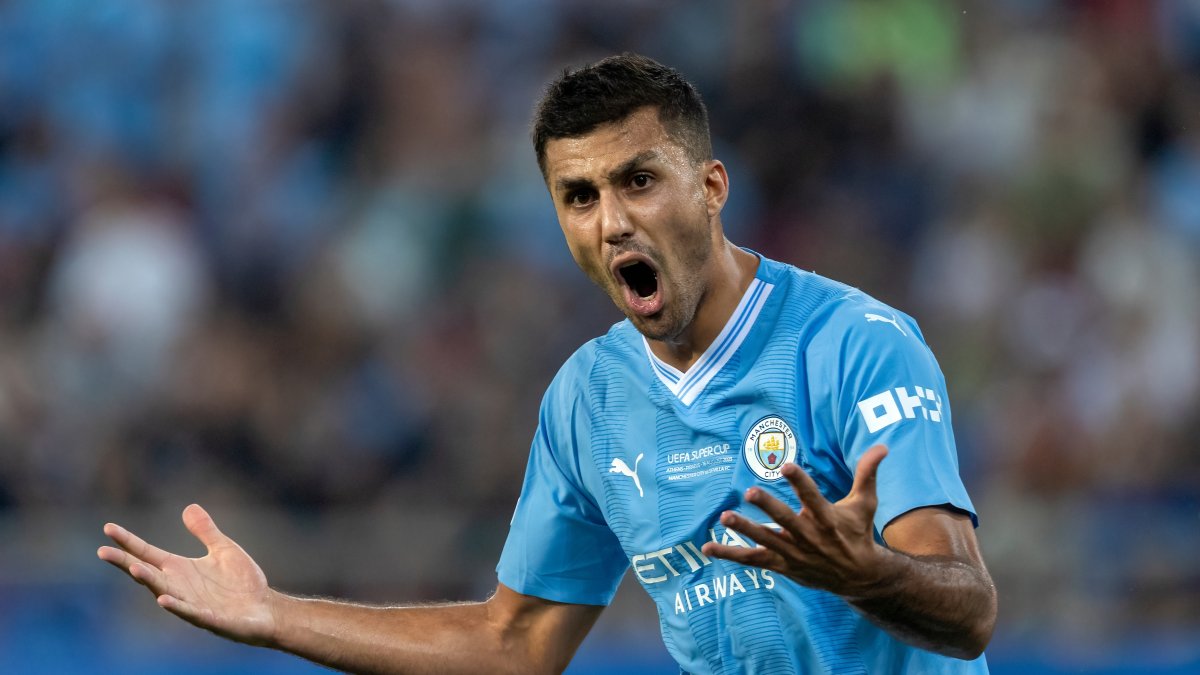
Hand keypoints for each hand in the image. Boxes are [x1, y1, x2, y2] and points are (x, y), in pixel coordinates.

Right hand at [97, 504, 278, 644]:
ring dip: (149, 582)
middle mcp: (180, 587)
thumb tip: (189, 507)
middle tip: (103, 551)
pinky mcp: (210, 619)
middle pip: (147, 573)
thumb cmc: (242, 583)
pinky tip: (164, 600)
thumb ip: (205, 531)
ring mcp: (192, 604)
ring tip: (134, 569)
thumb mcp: (222, 550)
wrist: (264, 609)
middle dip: (126, 563)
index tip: (108, 527)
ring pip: (164, 593)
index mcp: (180, 569)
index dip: (129, 542)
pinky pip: (190, 613)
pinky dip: (178, 607)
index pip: (148, 553)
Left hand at [702, 445, 890, 597]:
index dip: (799, 482)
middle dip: (768, 507)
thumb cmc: (857, 532)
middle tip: (749, 492)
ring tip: (724, 516)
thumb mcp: (865, 503)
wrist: (858, 577)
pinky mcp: (782, 566)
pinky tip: (708, 546)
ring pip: (766, 541)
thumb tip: (882, 446)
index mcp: (827, 519)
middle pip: (786, 521)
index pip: (812, 497)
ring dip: (745, 529)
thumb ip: (867, 473)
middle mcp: (809, 537)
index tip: (786, 465)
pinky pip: (753, 560)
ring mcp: (794, 554)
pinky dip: (731, 554)